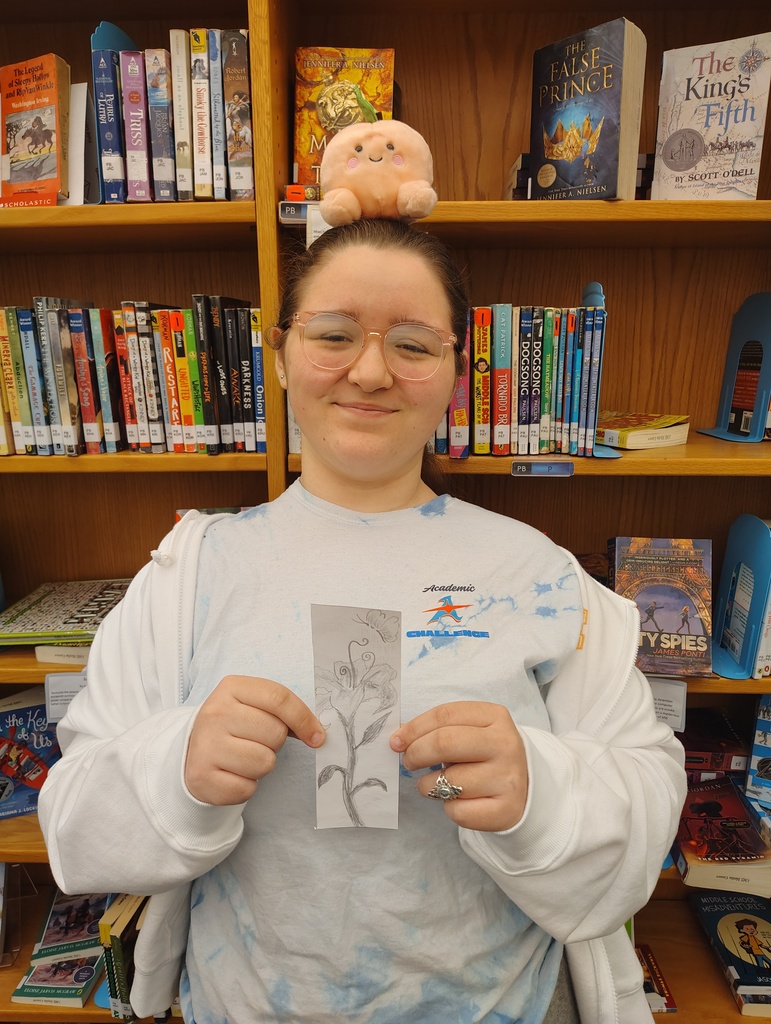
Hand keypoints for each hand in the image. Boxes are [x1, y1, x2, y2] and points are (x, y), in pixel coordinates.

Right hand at [185, 675, 324, 804]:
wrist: (193, 751)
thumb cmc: (235, 726)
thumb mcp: (254, 706)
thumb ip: (284, 712)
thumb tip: (317, 734)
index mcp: (231, 687)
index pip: (279, 698)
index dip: (304, 719)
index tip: (317, 737)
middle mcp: (215, 713)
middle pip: (275, 733)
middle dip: (275, 743)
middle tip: (257, 741)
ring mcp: (205, 745)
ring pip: (264, 762)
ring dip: (262, 765)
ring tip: (244, 757)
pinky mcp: (201, 777)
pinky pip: (248, 788)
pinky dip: (247, 785)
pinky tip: (232, 773)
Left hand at [390, 701, 527, 831]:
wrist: (525, 788)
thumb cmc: (485, 755)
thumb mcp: (469, 732)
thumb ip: (437, 729)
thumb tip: (399, 736)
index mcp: (495, 716)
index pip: (446, 714)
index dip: (414, 728)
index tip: (396, 741)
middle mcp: (505, 744)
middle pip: (445, 743)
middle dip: (416, 753)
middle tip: (408, 762)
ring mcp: (508, 778)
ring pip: (448, 781)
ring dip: (428, 785)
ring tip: (434, 784)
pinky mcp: (506, 810)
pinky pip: (458, 811)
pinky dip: (448, 808)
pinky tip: (457, 800)